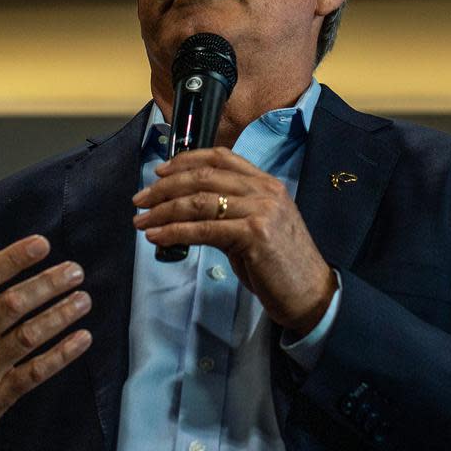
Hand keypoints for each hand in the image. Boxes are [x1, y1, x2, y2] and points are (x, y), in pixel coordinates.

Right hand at [0, 231, 92, 450]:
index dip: (12, 259)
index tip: (42, 244)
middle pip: (9, 306)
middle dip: (46, 285)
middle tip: (75, 271)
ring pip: (26, 337)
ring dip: (59, 316)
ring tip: (84, 299)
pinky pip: (33, 373)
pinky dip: (61, 355)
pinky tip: (83, 338)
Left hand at [132, 147, 334, 334]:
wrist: (310, 293)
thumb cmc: (280, 264)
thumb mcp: (258, 227)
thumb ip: (232, 210)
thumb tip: (187, 208)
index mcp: (267, 183)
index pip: (221, 158)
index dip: (186, 160)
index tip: (160, 171)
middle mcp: (265, 191)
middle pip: (204, 177)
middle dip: (165, 187)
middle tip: (140, 199)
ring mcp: (261, 211)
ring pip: (199, 202)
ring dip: (163, 210)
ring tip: (141, 220)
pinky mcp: (253, 235)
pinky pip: (202, 229)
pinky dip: (174, 232)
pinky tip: (156, 236)